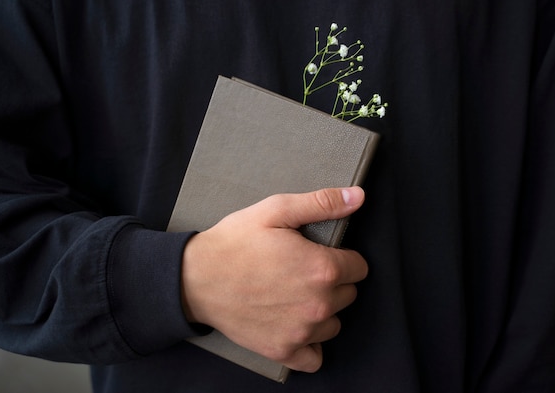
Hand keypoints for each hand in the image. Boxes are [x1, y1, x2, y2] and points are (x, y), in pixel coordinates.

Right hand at [181, 187, 367, 372]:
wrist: (195, 278)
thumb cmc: (234, 243)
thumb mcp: (276, 210)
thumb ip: (322, 203)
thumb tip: (357, 197)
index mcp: (322, 269)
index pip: (359, 268)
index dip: (342, 257)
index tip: (321, 255)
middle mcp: (318, 305)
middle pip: (348, 295)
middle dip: (332, 283)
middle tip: (302, 271)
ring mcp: (302, 332)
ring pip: (334, 323)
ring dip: (322, 311)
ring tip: (295, 295)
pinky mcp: (284, 351)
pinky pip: (315, 357)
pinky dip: (309, 344)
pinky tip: (295, 325)